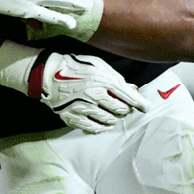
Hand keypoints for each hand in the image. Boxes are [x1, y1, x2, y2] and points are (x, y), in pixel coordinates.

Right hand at [0, 42, 147, 132]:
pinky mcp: (73, 117)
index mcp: (102, 80)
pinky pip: (93, 128)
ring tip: (112, 114)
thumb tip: (132, 89)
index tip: (145, 107)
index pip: (128, 96)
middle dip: (126, 109)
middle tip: (124, 107)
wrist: (48, 75)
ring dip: (114, 119)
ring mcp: (83, 108)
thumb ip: (116, 77)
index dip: (140, 103)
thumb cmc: (75, 67)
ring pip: (108, 121)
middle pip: (120, 110)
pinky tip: (102, 123)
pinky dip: (101, 127)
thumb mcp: (98, 65)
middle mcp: (95, 96)